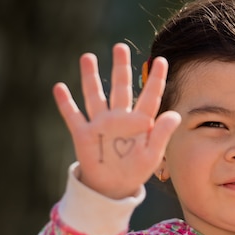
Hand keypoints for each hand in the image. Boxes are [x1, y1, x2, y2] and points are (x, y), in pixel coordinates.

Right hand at [53, 43, 180, 198]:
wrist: (113, 187)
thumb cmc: (136, 170)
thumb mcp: (152, 155)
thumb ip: (162, 134)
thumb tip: (174, 114)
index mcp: (140, 122)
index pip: (150, 96)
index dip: (156, 79)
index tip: (161, 60)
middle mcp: (120, 117)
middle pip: (120, 88)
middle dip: (120, 68)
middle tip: (120, 47)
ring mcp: (101, 124)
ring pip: (95, 96)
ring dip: (91, 77)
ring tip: (88, 57)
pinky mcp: (84, 134)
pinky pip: (73, 116)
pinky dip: (66, 103)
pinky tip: (60, 88)